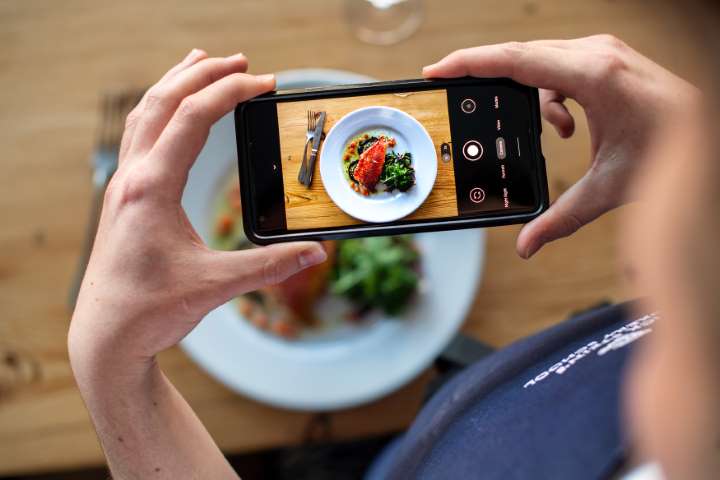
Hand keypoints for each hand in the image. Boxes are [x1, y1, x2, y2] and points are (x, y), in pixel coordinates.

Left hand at [69, 49, 326, 375]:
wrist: (104, 334)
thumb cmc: (151, 310)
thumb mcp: (215, 285)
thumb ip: (269, 266)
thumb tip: (316, 252)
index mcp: (152, 188)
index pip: (194, 117)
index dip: (232, 92)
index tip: (265, 81)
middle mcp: (132, 177)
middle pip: (164, 101)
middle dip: (204, 73)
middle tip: (242, 60)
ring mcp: (123, 185)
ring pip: (144, 113)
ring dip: (175, 83)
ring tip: (201, 62)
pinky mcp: (123, 196)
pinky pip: (138, 135)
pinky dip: (159, 109)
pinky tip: (171, 113)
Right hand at [423, 35, 698, 257]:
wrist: (708, 136)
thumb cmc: (670, 153)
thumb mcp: (607, 188)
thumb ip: (561, 218)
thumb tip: (527, 246)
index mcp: (593, 75)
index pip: (514, 60)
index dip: (468, 63)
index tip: (436, 71)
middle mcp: (596, 54)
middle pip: (519, 56)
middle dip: (485, 78)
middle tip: (457, 95)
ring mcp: (601, 52)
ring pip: (540, 63)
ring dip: (534, 98)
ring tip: (557, 133)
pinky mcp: (605, 59)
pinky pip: (559, 69)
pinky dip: (553, 97)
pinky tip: (569, 126)